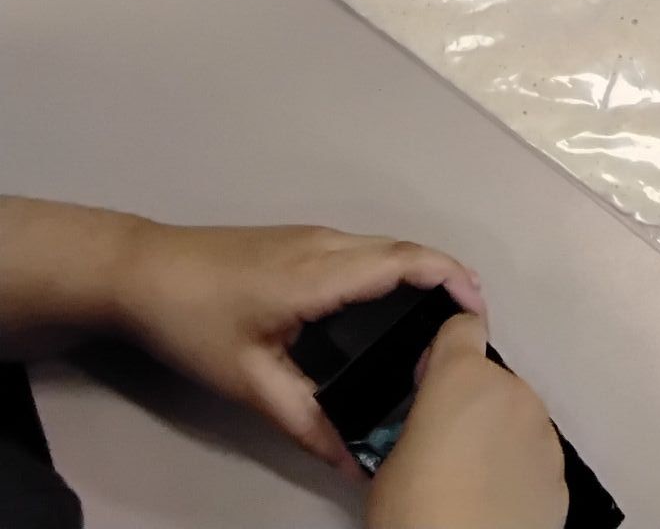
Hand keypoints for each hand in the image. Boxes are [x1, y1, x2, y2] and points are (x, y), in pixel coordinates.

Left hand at [114, 220, 484, 472]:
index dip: (447, 278)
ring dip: (420, 271)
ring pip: (384, 246)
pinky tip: (390, 304)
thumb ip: (305, 421)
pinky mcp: (298, 243)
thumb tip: (350, 460)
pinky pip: (364, 250)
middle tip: (471, 323)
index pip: (402, 263)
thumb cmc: (194, 320)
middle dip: (445, 276)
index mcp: (320, 273)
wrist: (142, 270)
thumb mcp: (248, 381)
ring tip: (441, 316)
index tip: (479, 308)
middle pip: (403, 249)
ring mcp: (311, 238)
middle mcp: (326, 244)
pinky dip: (394, 269)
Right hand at [368, 315, 566, 528]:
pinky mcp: (561, 474)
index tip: (432, 381)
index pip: (463, 326)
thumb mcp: (393, 459)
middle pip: (490, 380)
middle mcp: (512, 391)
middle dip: (471, 404)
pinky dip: (519, 471)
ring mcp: (543, 432)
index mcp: (464, 377)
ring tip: (473, 483)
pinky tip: (497, 505)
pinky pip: (534, 457)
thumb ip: (419, 421)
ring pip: (516, 418)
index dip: (446, 350)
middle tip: (445, 448)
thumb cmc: (414, 510)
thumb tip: (432, 422)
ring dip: (498, 436)